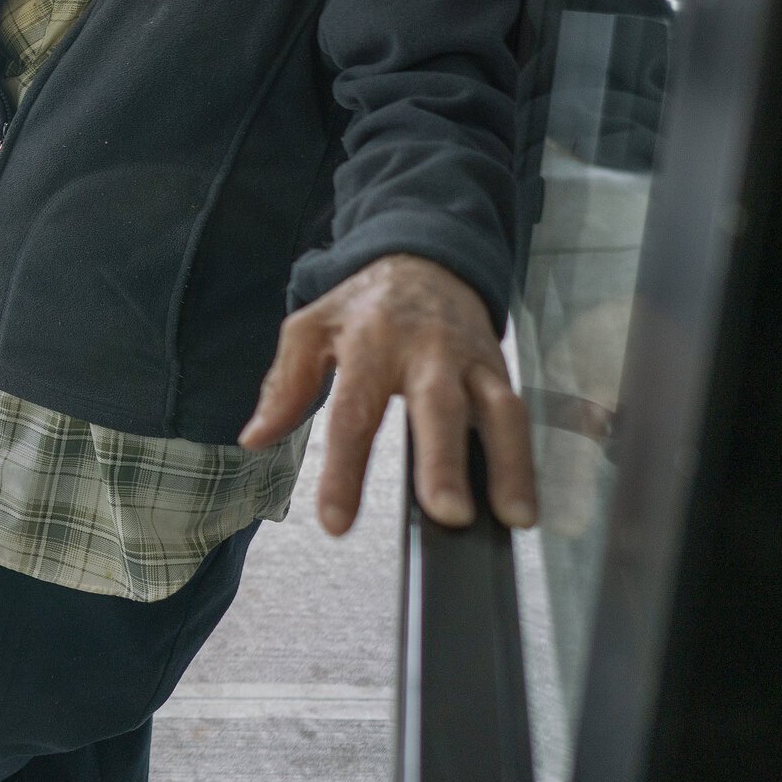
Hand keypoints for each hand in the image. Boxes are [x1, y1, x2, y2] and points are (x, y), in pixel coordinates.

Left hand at [241, 253, 535, 535]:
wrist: (425, 258)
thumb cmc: (362, 305)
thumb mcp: (310, 328)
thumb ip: (285, 384)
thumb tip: (255, 438)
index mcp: (369, 343)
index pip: (354, 413)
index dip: (345, 470)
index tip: (336, 522)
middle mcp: (426, 351)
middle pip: (437, 408)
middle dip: (444, 462)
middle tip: (447, 513)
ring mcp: (470, 360)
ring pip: (498, 410)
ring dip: (508, 464)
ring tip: (513, 517)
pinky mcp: (501, 369)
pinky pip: (518, 414)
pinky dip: (526, 457)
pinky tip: (525, 502)